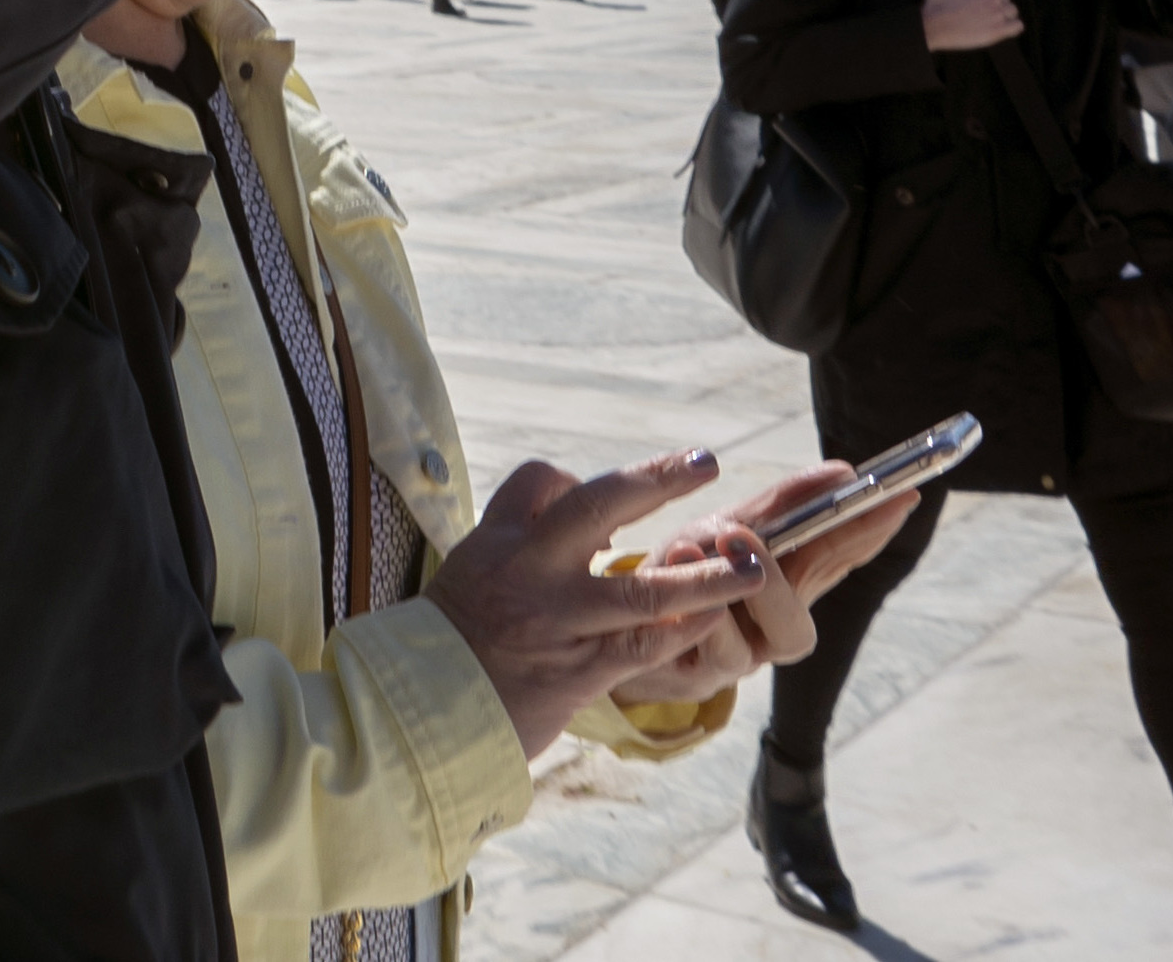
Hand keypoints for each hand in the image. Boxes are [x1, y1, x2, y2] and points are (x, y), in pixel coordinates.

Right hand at [418, 450, 766, 757]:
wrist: (421, 709)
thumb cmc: (450, 645)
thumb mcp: (471, 574)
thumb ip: (523, 546)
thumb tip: (592, 527)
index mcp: (499, 540)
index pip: (542, 481)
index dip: (577, 480)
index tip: (606, 502)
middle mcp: (530, 569)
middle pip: (598, 506)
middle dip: (657, 480)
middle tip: (705, 462)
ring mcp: (557, 620)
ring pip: (642, 590)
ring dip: (705, 577)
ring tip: (751, 565)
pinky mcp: (578, 671)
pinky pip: (643, 646)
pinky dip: (683, 630)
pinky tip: (713, 619)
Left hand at [604, 462, 926, 701]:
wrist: (621, 632)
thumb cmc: (681, 573)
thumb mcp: (721, 529)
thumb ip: (779, 507)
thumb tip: (842, 472)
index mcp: (787, 584)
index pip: (841, 554)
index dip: (873, 528)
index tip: (901, 494)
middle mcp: (774, 625)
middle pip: (814, 601)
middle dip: (816, 554)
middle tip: (767, 520)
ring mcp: (744, 656)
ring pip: (781, 635)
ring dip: (758, 585)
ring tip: (719, 541)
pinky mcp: (702, 676)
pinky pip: (713, 652)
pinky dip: (701, 615)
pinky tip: (680, 573)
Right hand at [922, 0, 1022, 53]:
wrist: (932, 27)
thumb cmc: (935, 0)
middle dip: (993, 2)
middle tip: (976, 10)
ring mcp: (998, 14)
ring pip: (1012, 11)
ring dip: (1002, 15)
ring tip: (985, 20)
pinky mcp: (999, 31)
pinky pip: (1018, 26)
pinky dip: (1011, 27)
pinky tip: (997, 28)